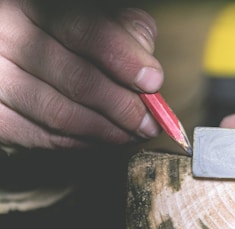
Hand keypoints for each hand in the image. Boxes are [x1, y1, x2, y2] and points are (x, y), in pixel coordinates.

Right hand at [0, 0, 162, 148]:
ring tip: (132, 134)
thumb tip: (146, 60)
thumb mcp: (85, 17)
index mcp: (35, 7)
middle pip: (78, 80)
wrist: (12, 54)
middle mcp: (8, 39)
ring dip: (106, 131)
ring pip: (60, 115)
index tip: (153, 82)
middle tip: (149, 122)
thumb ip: (118, 28)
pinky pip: (42, 137)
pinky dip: (80, 142)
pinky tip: (101, 138)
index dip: (126, 60)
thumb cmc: (56, 37)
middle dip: (123, 107)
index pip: (88, 33)